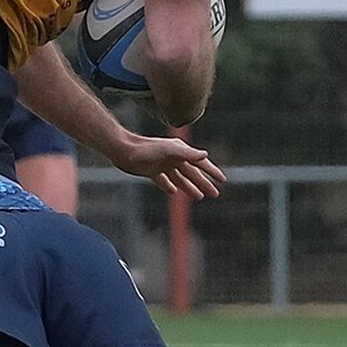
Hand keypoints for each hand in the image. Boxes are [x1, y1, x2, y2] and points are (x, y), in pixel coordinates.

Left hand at [111, 134, 225, 199]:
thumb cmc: (147, 149)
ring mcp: (162, 165)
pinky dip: (170, 186)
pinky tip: (174, 193)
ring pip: (180, 178)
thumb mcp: (169, 151)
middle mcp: (173, 158)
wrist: (124, 151)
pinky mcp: (151, 171)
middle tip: (215, 194)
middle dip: (204, 183)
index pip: (200, 163)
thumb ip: (187, 153)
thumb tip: (205, 155)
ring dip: (190, 187)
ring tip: (200, 197)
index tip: (223, 180)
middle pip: (192, 173)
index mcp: (180, 152)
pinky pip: (164, 180)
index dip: (212, 171)